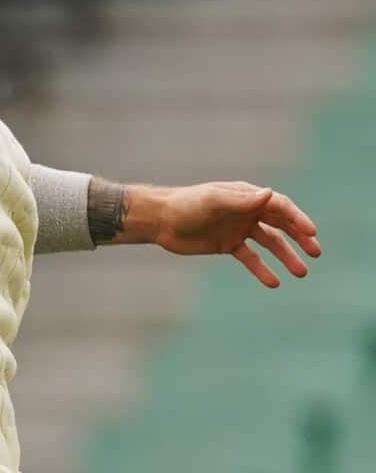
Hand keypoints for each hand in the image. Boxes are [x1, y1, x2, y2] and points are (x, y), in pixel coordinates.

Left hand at [142, 182, 320, 287]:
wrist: (160, 220)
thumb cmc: (186, 205)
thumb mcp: (213, 201)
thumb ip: (241, 200)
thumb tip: (270, 194)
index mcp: (246, 196)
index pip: (280, 206)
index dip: (298, 218)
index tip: (311, 233)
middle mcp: (246, 211)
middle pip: (281, 224)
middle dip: (300, 237)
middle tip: (316, 252)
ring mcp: (238, 229)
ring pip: (270, 243)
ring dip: (286, 256)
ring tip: (301, 272)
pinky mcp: (228, 245)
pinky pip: (251, 258)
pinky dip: (262, 269)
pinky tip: (274, 282)